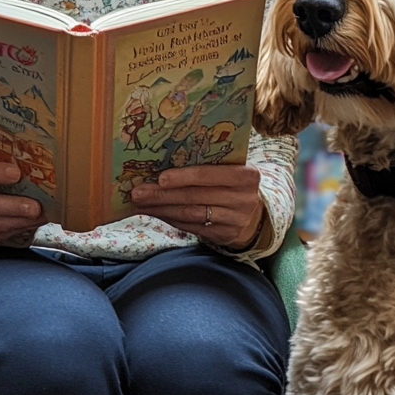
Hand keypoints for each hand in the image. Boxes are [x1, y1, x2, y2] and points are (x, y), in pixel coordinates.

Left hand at [130, 164, 264, 250]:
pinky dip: (171, 220)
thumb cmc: (235, 184)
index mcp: (246, 175)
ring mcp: (234, 220)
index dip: (184, 176)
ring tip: (141, 203)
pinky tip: (156, 214)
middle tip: (138, 192)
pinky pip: (192, 227)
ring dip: (162, 209)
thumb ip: (211, 164)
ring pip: (190, 214)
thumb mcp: (233, 169)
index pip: (209, 175)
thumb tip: (167, 158)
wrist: (255, 214)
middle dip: (163, 194)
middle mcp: (243, 199)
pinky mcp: (224, 236)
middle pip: (195, 196)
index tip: (160, 178)